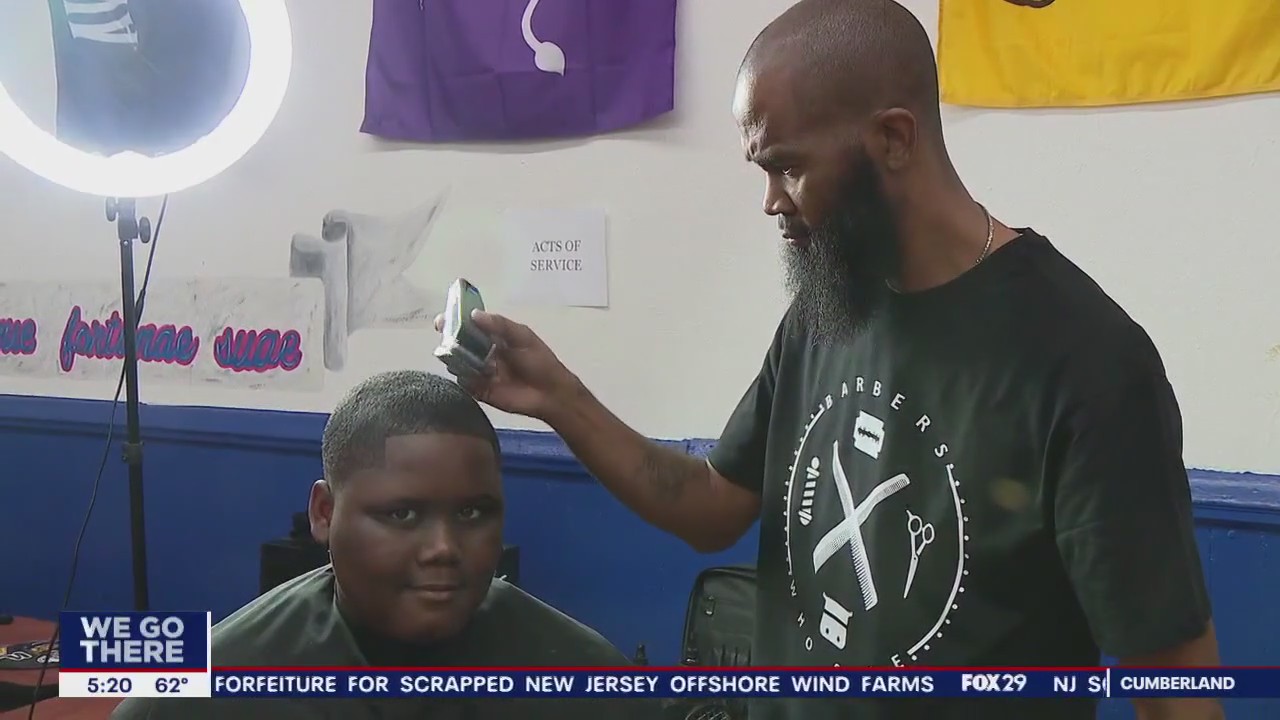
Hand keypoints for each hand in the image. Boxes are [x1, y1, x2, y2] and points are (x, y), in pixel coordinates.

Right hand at [434, 310, 578, 420]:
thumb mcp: (523, 337)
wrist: (550, 394)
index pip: (469, 326)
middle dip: (448, 339)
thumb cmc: (540, 362)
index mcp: (493, 337)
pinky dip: (462, 377)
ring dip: (453, 358)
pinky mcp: (479, 390)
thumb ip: (500, 325)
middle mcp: (483, 353)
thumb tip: (473, 314)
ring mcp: (479, 372)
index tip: (443, 320)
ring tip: (454, 354)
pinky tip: (465, 373)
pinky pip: (464, 382)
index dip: (455, 322)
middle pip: (459, 344)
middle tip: (443, 336)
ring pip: (458, 362)